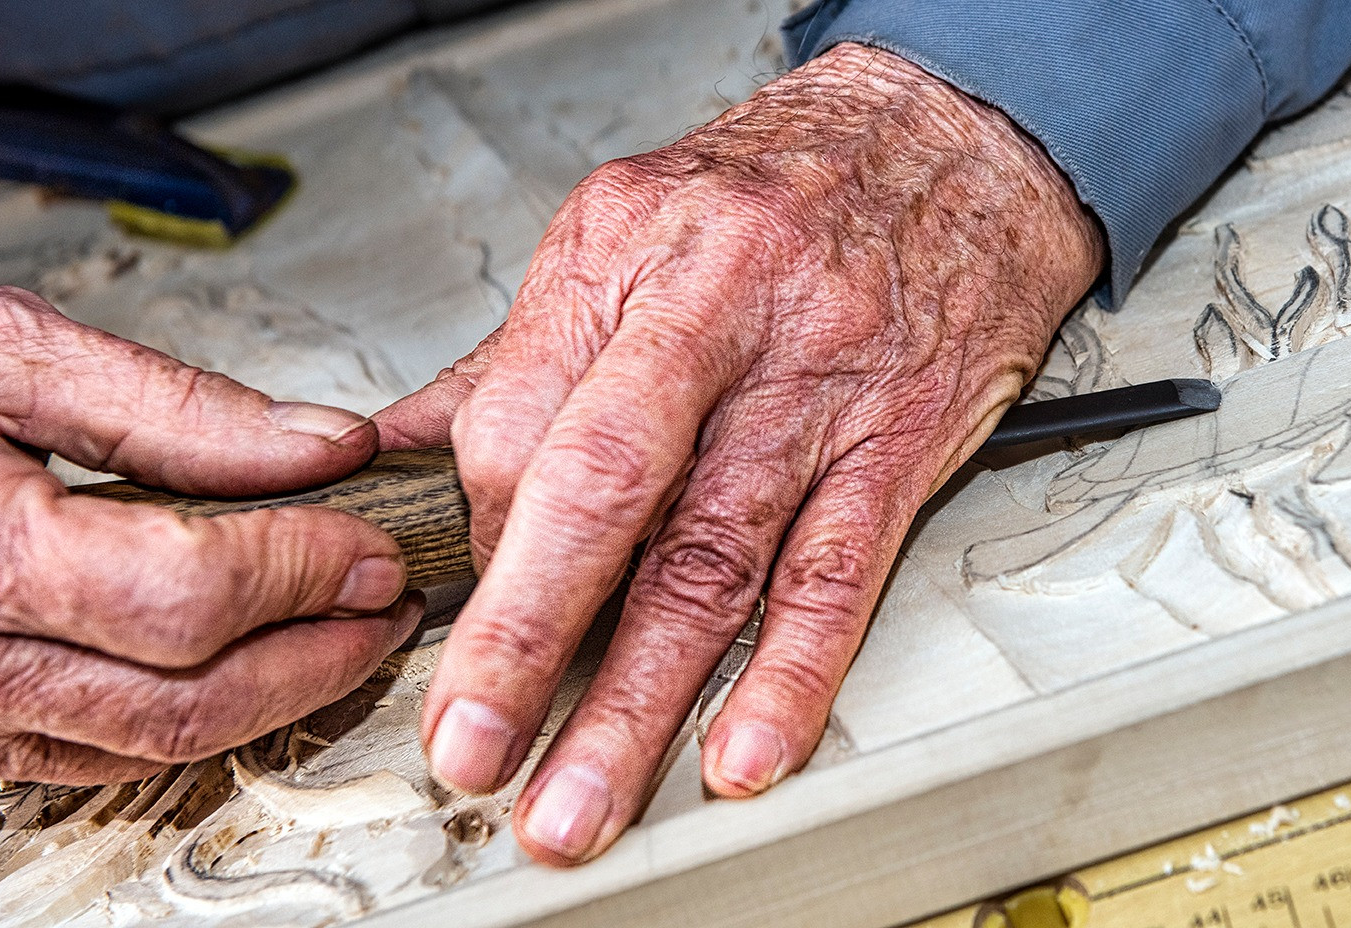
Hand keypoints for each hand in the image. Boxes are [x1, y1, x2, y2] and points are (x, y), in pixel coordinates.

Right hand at [0, 287, 422, 784]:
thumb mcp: (6, 355)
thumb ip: (172, 409)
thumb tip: (319, 449)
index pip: (191, 594)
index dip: (305, 570)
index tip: (373, 543)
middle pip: (187, 698)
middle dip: (317, 655)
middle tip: (385, 603)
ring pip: (154, 745)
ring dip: (275, 698)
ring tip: (342, 633)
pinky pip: (101, 753)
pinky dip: (198, 718)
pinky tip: (253, 667)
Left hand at [376, 43, 1102, 863]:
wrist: (950, 135)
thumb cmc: (782, 188)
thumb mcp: (628, 231)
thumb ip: (515, 357)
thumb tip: (400, 459)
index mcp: (622, 251)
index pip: (513, 423)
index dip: (479, 538)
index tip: (467, 605)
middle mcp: (715, 313)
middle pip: (602, 492)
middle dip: (523, 636)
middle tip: (470, 745)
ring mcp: (815, 379)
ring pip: (714, 556)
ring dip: (641, 696)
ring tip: (583, 795)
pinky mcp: (900, 436)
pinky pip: (838, 568)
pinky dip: (791, 670)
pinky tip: (746, 745)